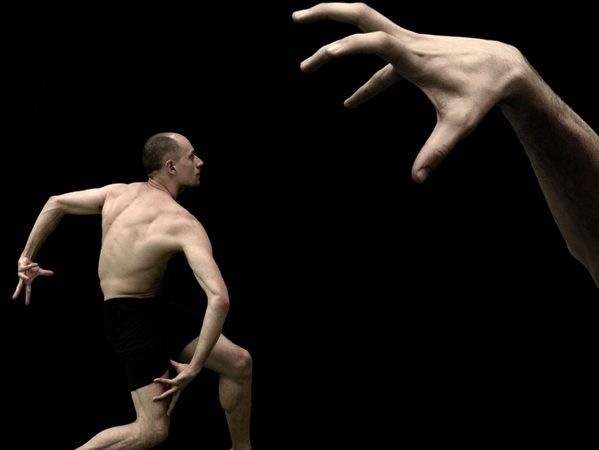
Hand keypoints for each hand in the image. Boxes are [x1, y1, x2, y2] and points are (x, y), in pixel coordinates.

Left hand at [13, 256, 53, 304]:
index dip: (28, 297)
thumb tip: (52, 273)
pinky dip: (33, 265)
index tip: (27, 304)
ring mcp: (21, 274)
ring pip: (22, 277)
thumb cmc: (31, 267)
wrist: (25, 260)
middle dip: (17, 292)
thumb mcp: (39, 271)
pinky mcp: (20, 268)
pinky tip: (36, 264)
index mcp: (27, 281)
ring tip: (28, 277)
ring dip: (24, 277)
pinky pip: (28, 267)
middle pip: (19, 287)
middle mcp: (23, 279)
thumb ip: (45, 273)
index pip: (28, 291)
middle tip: (14, 298)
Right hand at [153, 359, 199, 415]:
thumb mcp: (178, 368)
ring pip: (168, 394)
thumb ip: (172, 364)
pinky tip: (155, 380)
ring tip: (154, 399)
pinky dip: (161, 380)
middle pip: (173, 400)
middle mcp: (179, 389)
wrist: (193, 368)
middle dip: (169, 407)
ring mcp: (178, 386)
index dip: (172, 404)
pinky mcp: (177, 381)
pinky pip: (168, 382)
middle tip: (165, 414)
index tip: (169, 410)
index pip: (175, 398)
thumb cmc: (187, 368)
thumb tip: (167, 360)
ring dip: (161, 397)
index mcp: (179, 388)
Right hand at [292, 2, 523, 182]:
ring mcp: (409, 44)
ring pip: (366, 30)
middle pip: (362, 16)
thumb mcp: (460, 126)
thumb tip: (418, 180)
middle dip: (327, 14)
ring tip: (310, 63)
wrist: (505, 68)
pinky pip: (379, 61)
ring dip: (335, 38)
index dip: (349, 46)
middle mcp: (409, 43)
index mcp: (416, 57)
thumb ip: (436, 151)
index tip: (324, 55)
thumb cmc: (483, 95)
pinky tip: (352, 102)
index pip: (377, 41)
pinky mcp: (412, 53)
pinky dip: (362, 79)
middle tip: (297, 18)